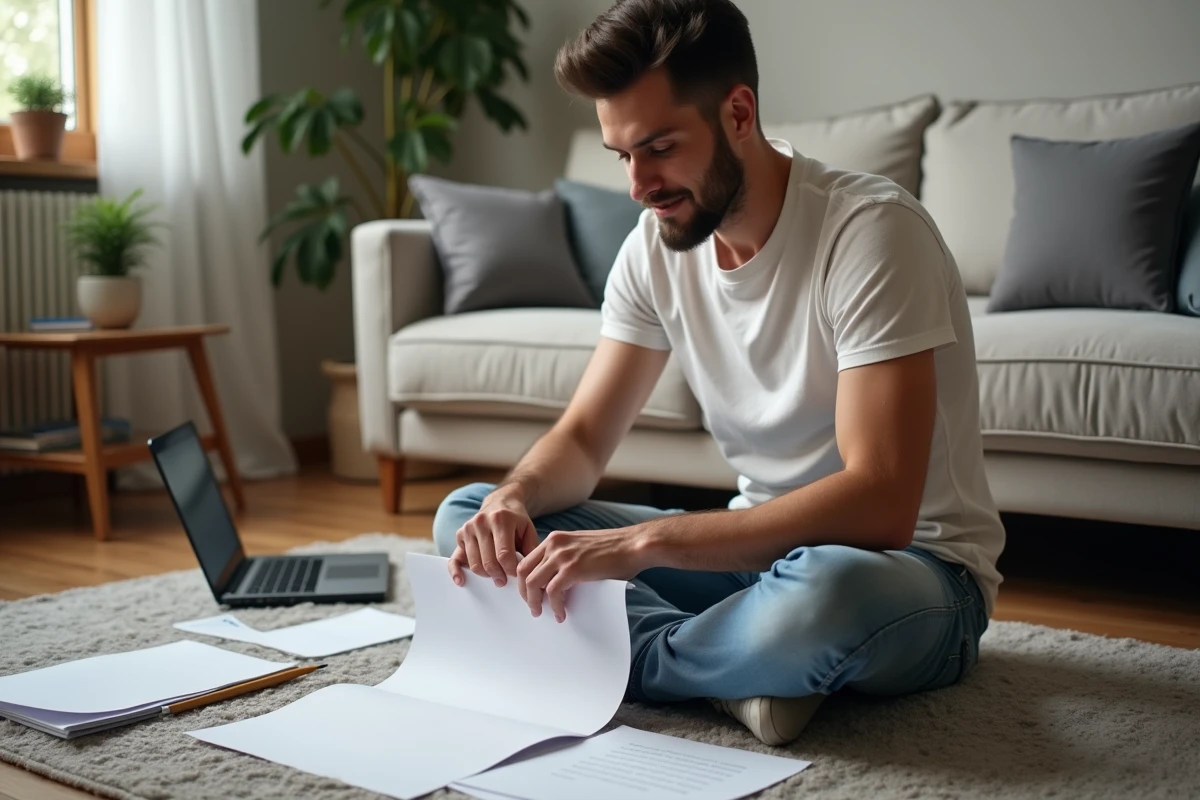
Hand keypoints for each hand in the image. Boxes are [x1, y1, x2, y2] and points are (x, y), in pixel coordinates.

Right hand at [448, 492, 538, 587]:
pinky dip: (456, 571)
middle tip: (505, 580)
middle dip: (499, 575)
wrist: (501, 502)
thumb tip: (528, 572)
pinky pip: (455, 558)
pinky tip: (461, 580)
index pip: (504, 554)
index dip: (511, 570)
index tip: (516, 575)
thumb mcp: (528, 530)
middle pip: (488, 561)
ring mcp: (469, 528)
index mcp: (501, 519)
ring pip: (475, 563)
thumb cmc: (516, 520)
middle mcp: (482, 521)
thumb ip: (531, 549)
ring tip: (495, 576)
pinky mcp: (460, 534)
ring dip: (485, 575)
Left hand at [517, 527, 648, 622]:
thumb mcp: (582, 547)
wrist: (634, 545)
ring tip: (541, 612)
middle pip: (524, 571)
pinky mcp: (572, 569)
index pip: (527, 560)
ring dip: (534, 601)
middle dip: (525, 592)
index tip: (529, 593)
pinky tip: (561, 613)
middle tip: (533, 606)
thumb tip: (556, 581)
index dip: (524, 579)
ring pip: (533, 583)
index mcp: (556, 539)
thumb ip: (566, 558)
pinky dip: (555, 606)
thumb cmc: (615, 549)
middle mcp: (555, 544)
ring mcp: (562, 556)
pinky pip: (553, 592)